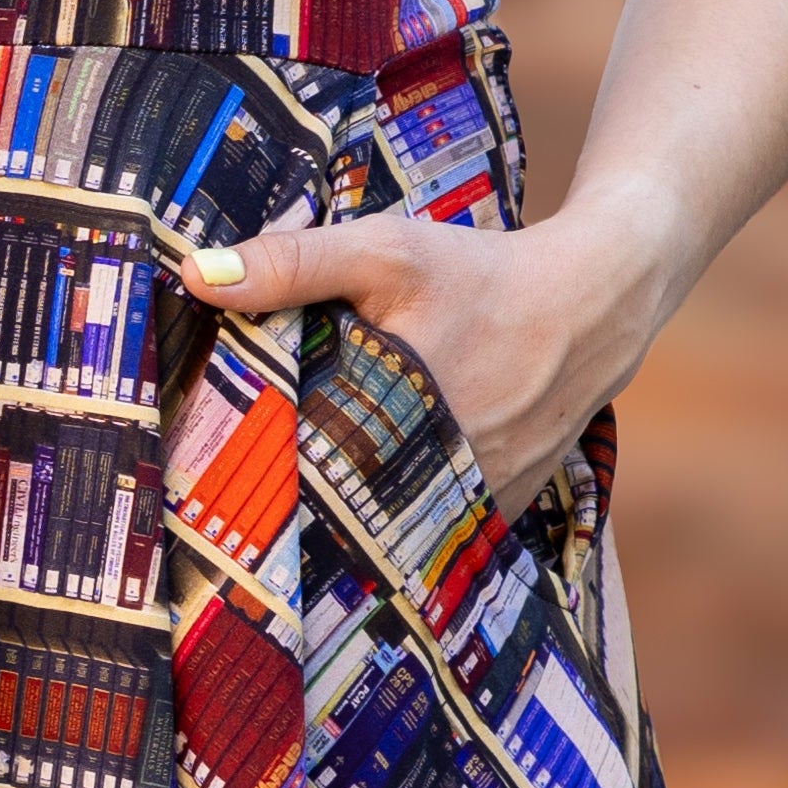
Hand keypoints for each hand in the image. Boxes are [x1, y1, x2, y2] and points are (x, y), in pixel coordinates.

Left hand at [173, 193, 689, 518]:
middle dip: (282, 512)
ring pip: (377, 535)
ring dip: (336, 528)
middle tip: (219, 517)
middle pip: (329, 515)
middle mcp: (430, 479)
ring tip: (279, 531)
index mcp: (388, 422)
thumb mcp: (386, 251)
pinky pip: (427, 536)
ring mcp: (468, 507)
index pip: (288, 477)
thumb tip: (196, 274)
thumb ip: (293, 263)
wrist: (592, 306)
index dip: (240, 481)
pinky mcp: (494, 516)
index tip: (195, 485)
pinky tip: (354, 519)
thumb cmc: (481, 274)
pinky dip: (392, 528)